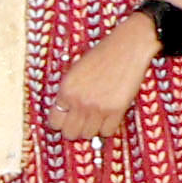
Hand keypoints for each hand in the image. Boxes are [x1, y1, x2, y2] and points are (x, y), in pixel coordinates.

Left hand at [47, 20, 152, 141]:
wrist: (127, 48)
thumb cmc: (102, 56)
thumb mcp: (75, 72)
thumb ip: (68, 93)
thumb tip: (65, 113)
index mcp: (65, 90)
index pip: (54, 121)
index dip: (61, 122)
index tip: (67, 120)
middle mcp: (79, 101)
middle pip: (70, 133)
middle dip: (74, 129)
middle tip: (82, 121)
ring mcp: (97, 108)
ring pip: (88, 135)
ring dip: (91, 128)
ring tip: (96, 117)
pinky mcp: (116, 110)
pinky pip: (107, 132)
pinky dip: (107, 127)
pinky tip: (108, 117)